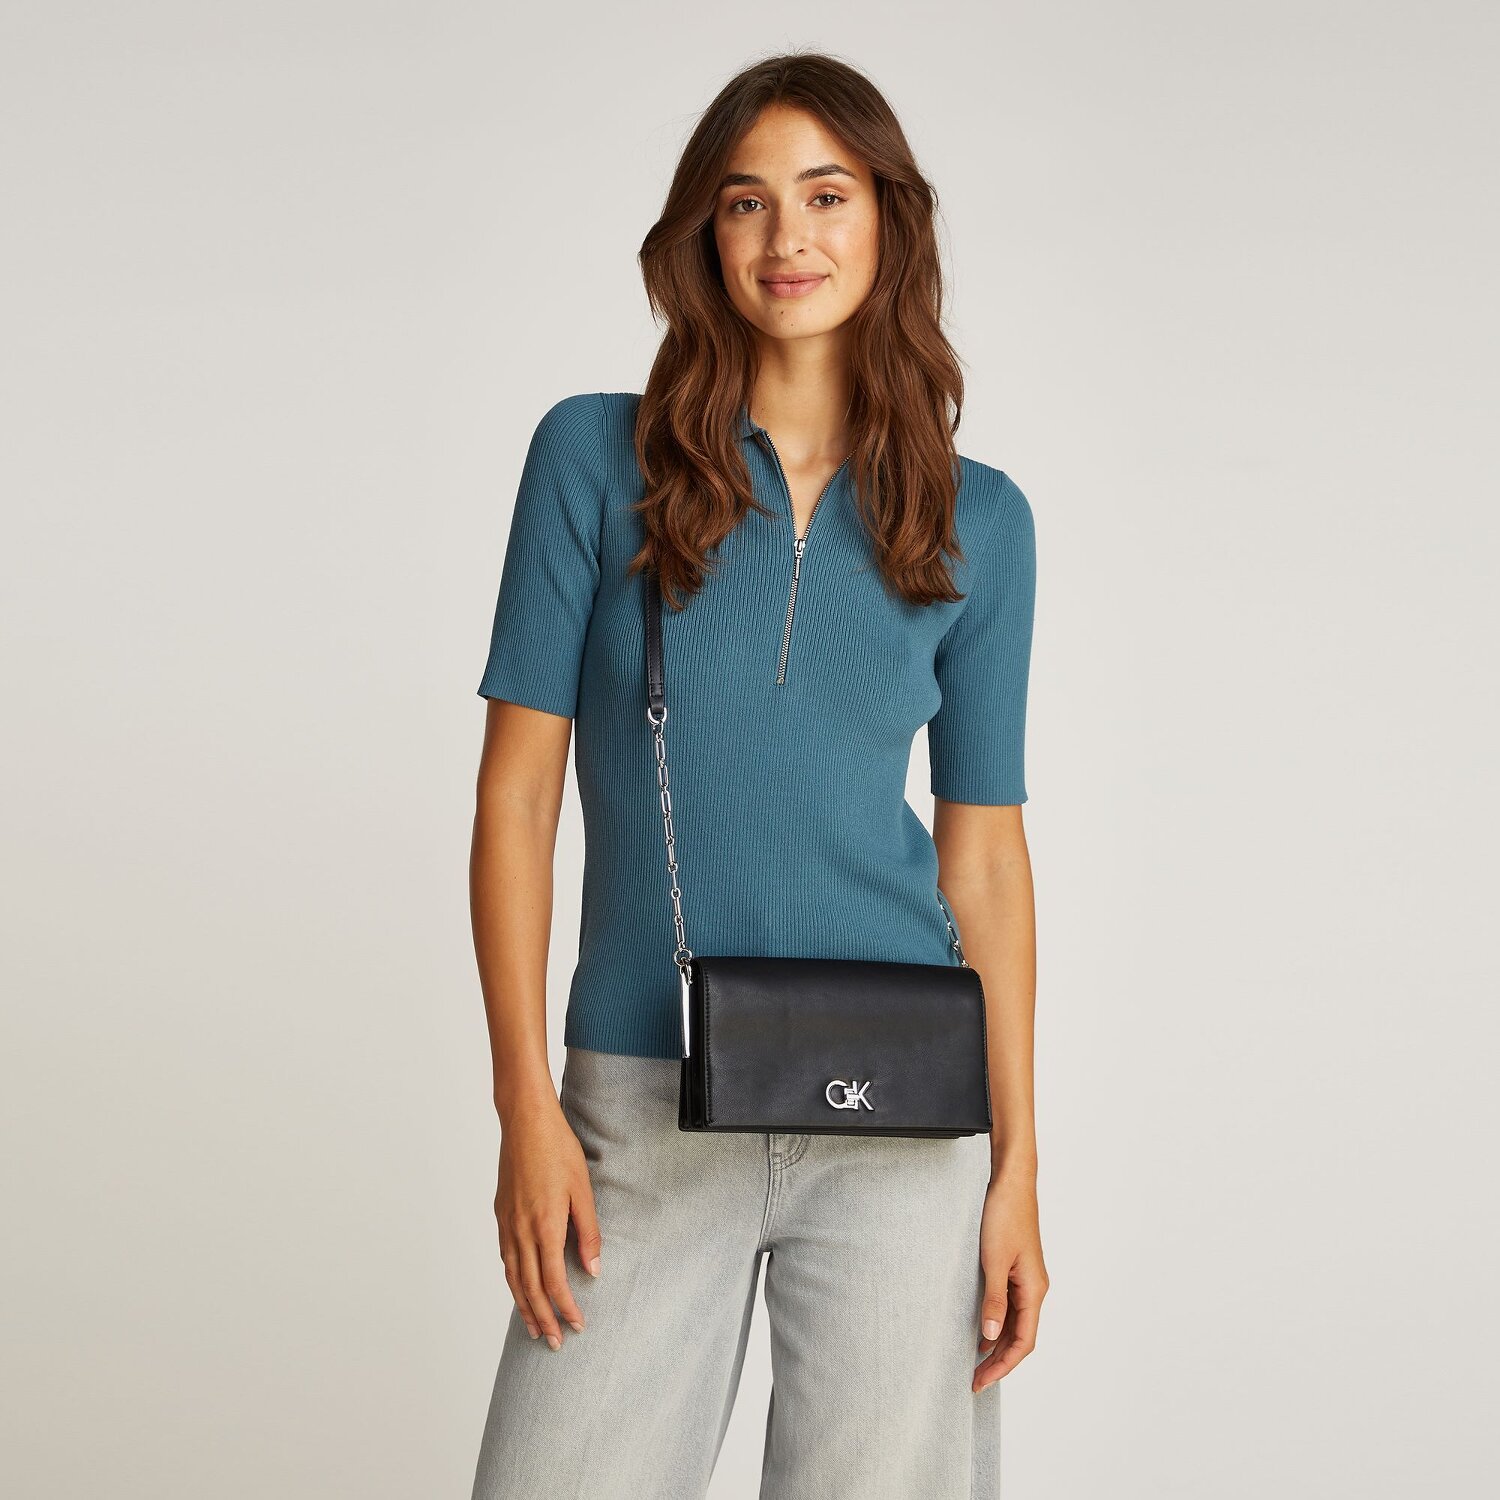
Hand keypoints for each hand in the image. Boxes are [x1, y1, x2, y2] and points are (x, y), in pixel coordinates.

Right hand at [494, 1096, 603, 1349]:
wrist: (525, 1122)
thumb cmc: (558, 1150)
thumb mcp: (583, 1190)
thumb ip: (588, 1232)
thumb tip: (593, 1269)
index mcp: (544, 1227)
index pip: (554, 1282)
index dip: (566, 1308)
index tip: (577, 1325)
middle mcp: (521, 1231)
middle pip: (530, 1288)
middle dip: (544, 1318)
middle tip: (555, 1343)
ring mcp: (507, 1224)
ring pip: (513, 1278)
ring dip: (525, 1306)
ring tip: (536, 1328)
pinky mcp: (501, 1215)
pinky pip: (506, 1259)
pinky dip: (513, 1282)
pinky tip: (520, 1289)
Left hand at [973, 1171, 1047, 1391]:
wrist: (1010, 1181)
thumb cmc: (1004, 1215)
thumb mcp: (994, 1260)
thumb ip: (994, 1299)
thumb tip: (991, 1336)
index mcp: (1034, 1290)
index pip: (1023, 1342)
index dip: (1002, 1365)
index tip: (980, 1381)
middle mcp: (1034, 1288)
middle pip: (1020, 1337)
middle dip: (998, 1361)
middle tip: (973, 1379)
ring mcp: (1026, 1278)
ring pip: (1015, 1322)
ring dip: (997, 1344)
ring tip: (974, 1362)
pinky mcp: (1015, 1268)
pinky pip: (1009, 1305)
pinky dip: (997, 1322)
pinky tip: (981, 1329)